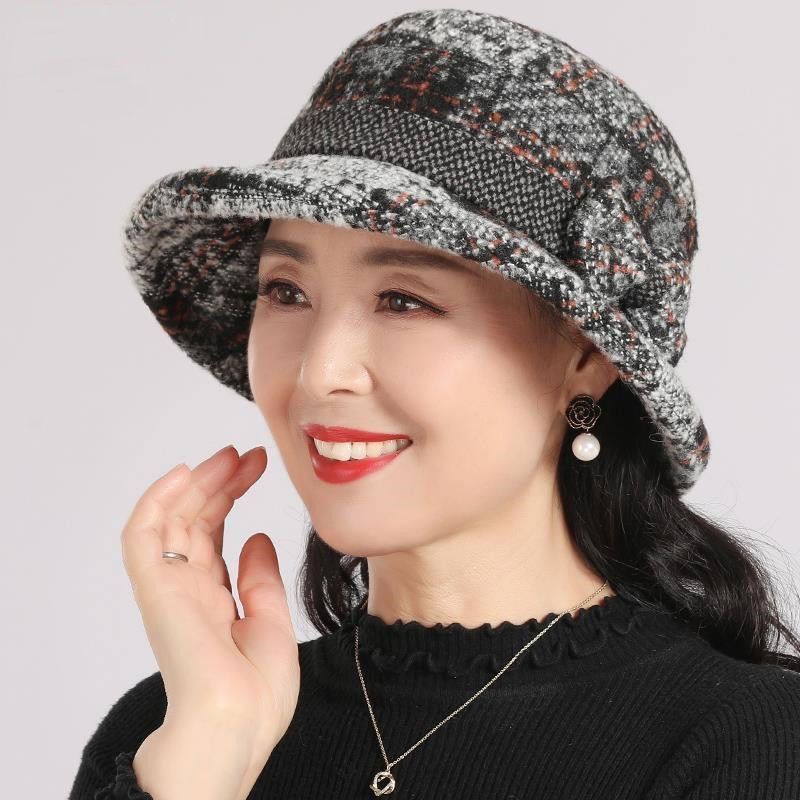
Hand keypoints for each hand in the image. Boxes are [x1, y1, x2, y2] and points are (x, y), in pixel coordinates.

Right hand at [121, 445, 299, 778]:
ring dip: (195, 484)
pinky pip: (142, 538)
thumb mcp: (270, 621)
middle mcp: (189, 589)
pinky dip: (155, 503)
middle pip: (194, 521)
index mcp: (213, 599)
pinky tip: (181, 475)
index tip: (257, 466)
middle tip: (246, 454)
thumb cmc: (255, 692)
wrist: (237, 727)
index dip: (232, 496)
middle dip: (219, 482)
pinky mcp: (156, 590)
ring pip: (170, 521)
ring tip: (225, 456)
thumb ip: (260, 578)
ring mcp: (170, 588)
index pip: (214, 534)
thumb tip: (257, 536)